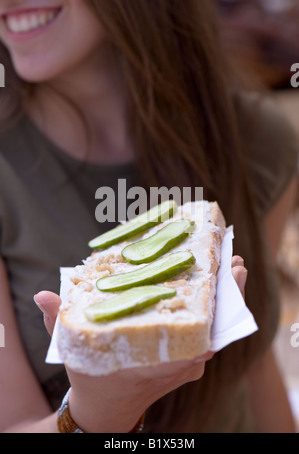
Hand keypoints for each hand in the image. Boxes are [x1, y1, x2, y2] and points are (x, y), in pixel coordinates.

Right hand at [34, 254, 247, 431]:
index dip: (216, 313)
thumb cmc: (92, 375)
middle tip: (236, 264)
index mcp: (154, 364)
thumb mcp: (75, 347)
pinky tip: (219, 288)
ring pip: (215, 330)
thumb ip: (59, 320)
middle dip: (227, 296)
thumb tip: (43, 295)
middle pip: (213, 329)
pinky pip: (209, 335)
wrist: (106, 408)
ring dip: (225, 300)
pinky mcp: (188, 362)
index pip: (196, 339)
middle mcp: (178, 366)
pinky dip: (217, 313)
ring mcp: (187, 365)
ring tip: (234, 267)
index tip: (226, 285)